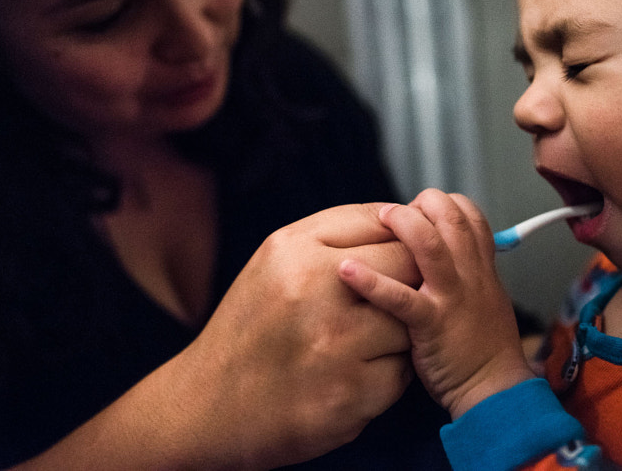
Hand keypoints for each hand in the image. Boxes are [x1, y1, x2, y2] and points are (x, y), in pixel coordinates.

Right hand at [17, 202, 418, 470]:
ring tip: (362, 341)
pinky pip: (402, 373)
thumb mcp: (276, 261)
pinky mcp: (350, 396)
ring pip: (412, 322)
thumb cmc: (251, 327)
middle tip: (385, 302)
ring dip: (399, 332)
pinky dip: (386, 375)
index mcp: (295, 251)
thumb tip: (401, 216)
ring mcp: (335, 346)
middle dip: (408, 282)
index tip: (397, 257)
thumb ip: (336, 234)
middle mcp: (314, 292)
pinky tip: (353, 374)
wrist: (209, 405)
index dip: (401, 240)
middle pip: (407, 266)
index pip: (383, 223)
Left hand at [338, 189, 533, 419]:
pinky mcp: (431, 323)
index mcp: (481, 266)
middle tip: (392, 211)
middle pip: (450, 218)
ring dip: (401, 224)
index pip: (470, 214)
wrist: (495, 388)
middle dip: (421, 203)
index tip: (422, 208)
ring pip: (428, 246)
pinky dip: (371, 281)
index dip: (444, 203)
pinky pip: (399, 298)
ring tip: (379, 220)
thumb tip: (437, 246)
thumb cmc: (483, 346)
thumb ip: (464, 270)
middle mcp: (469, 275)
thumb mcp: (485, 297)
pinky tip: (346, 271)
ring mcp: (451, 297)